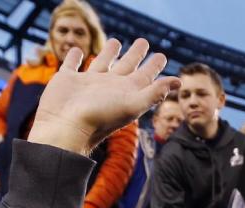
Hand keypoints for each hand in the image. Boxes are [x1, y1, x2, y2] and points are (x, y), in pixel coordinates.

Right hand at [27, 38, 179, 154]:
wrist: (66, 129)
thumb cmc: (99, 119)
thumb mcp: (132, 105)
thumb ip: (154, 93)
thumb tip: (179, 82)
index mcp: (126, 91)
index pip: (145, 75)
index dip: (155, 65)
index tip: (162, 55)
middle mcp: (109, 86)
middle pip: (126, 66)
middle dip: (136, 54)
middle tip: (143, 42)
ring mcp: (88, 83)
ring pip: (102, 63)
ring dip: (108, 52)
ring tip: (115, 42)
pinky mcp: (67, 80)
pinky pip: (72, 64)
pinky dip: (75, 57)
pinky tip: (77, 51)